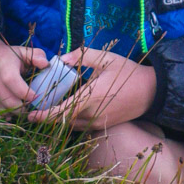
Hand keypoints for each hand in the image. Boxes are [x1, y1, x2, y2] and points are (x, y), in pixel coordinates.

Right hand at [0, 27, 47, 113]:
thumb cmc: (7, 56)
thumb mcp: (23, 52)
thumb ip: (37, 56)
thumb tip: (46, 64)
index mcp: (3, 64)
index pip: (13, 82)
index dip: (26, 94)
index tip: (35, 98)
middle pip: (7, 100)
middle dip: (21, 108)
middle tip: (27, 107)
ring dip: (11, 113)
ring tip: (17, 109)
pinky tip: (5, 113)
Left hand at [27, 47, 156, 130]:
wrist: (151, 91)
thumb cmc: (128, 72)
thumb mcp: (106, 58)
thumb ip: (82, 56)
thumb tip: (61, 59)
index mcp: (91, 97)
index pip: (62, 112)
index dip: (44, 115)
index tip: (31, 114)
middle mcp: (92, 114)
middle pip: (63, 121)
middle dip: (47, 117)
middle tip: (34, 110)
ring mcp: (98, 122)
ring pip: (71, 126)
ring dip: (59, 120)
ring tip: (48, 109)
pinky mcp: (103, 126)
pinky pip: (81, 126)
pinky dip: (70, 121)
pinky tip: (66, 110)